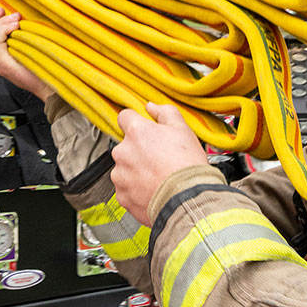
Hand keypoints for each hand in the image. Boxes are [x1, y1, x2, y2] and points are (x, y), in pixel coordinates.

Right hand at [0, 8, 54, 100]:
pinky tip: (15, 26)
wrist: (52, 88)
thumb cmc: (46, 69)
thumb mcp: (30, 50)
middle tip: (2, 11)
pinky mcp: (5, 66)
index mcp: (0, 60)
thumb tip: (18, 20)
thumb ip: (20, 39)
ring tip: (14, 18)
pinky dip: (3, 30)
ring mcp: (0, 65)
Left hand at [112, 103, 207, 225]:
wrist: (186, 200)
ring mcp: (120, 175)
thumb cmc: (186, 166)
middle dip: (139, 150)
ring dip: (137, 171)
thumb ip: (164, 112)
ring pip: (125, 168)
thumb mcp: (182, 129)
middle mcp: (123, 152)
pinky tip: (154, 190)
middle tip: (159, 158)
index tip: (143, 129)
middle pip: (126, 146)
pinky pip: (127, 189)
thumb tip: (152, 107)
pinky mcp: (122, 196)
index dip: (136, 122)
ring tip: (158, 177)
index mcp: (136, 132)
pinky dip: (137, 190)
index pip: (125, 117)